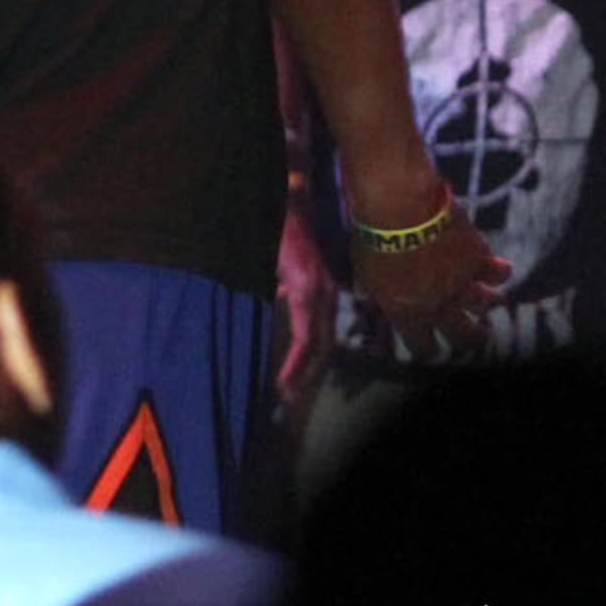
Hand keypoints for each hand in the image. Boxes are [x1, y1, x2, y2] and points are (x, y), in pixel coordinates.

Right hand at [274, 197, 340, 416]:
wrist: (282, 206)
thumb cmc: (278, 233)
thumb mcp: (284, 266)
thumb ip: (286, 287)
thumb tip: (279, 299)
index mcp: (322, 290)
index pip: (323, 335)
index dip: (312, 363)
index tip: (296, 384)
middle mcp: (327, 294)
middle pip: (325, 347)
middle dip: (308, 375)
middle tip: (290, 398)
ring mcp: (320, 292)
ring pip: (318, 346)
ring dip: (302, 374)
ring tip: (286, 394)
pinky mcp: (307, 290)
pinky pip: (306, 335)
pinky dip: (296, 360)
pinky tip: (284, 377)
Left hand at [347, 197, 507, 359]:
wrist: (399, 207)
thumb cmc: (375, 237)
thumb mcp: (363, 268)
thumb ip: (368, 286)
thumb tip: (362, 294)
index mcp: (406, 312)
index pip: (421, 346)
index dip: (428, 350)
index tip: (433, 350)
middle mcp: (437, 304)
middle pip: (462, 334)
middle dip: (473, 338)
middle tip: (481, 336)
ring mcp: (460, 282)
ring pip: (485, 305)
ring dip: (491, 304)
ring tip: (497, 302)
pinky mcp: (476, 257)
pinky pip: (496, 272)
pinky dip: (499, 271)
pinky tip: (502, 269)